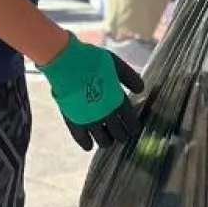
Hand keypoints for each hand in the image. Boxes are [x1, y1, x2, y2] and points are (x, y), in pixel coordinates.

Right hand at [41, 35, 143, 149]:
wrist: (65, 62)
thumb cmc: (92, 60)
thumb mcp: (116, 64)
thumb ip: (129, 78)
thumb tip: (141, 90)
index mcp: (117, 100)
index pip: (130, 122)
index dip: (133, 128)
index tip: (134, 129)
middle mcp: (105, 114)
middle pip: (119, 134)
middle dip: (122, 136)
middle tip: (122, 135)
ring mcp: (89, 119)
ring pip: (103, 141)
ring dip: (107, 141)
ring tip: (108, 139)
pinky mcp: (73, 121)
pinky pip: (81, 139)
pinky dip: (87, 144)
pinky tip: (89, 146)